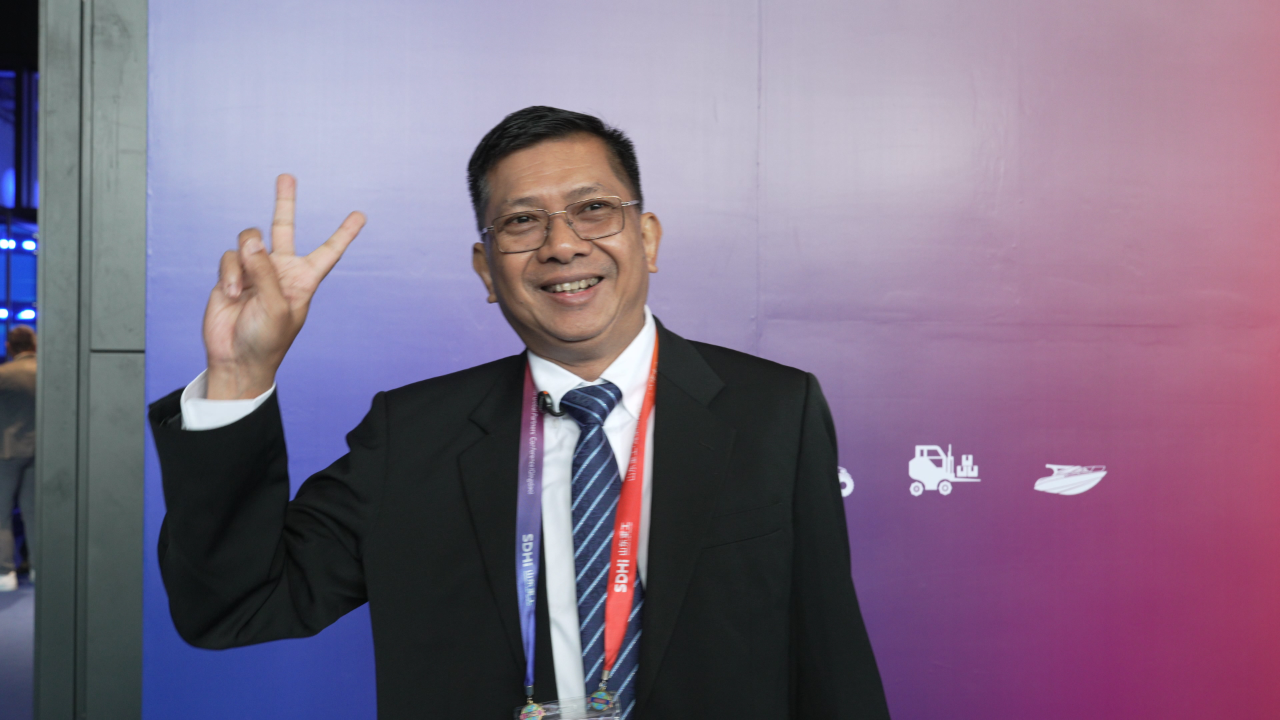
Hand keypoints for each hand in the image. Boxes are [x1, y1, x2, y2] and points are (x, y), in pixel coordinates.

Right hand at [203, 174, 365, 399]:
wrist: (236, 358)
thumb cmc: (266, 339)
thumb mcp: (277, 306)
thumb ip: (266, 270)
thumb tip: (251, 240)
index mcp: (304, 279)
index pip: (329, 251)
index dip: (344, 234)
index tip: (360, 215)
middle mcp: (281, 270)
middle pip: (283, 228)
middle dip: (284, 202)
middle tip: (287, 177)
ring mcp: (255, 270)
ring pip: (249, 241)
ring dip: (244, 262)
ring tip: (242, 291)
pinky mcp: (232, 275)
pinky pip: (229, 257)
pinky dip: (230, 274)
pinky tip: (232, 295)